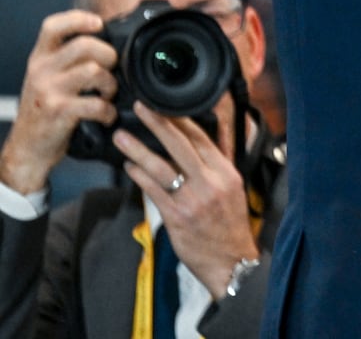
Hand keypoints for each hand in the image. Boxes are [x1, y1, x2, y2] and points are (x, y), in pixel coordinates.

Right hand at [0, 11, 116, 194]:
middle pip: (84, 45)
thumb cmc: (43, 111)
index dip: (78, 19)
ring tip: (108, 94)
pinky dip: (108, 111)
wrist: (27, 148)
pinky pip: (96, 103)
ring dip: (110, 84)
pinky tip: (105, 116)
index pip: (53, 26)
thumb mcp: (46, 79)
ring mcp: (48, 90)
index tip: (98, 23)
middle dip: (108, 55)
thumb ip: (67, 60)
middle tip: (110, 70)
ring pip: (93, 71)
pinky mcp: (58, 111)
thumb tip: (105, 43)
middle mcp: (41, 70)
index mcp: (39, 59)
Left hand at [116, 103, 259, 299]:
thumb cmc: (229, 225)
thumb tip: (200, 143)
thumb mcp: (232, 188)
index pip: (202, 139)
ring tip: (122, 137)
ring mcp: (192, 200)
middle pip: (181, 146)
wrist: (229, 260)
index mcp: (226, 173)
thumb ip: (216, 165)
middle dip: (159, 124)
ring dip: (138, 150)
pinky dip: (139, 176)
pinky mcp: (176, 216)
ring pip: (161, 167)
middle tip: (141, 108)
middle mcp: (210, 183)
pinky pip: (153, 191)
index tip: (165, 106)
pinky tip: (129, 167)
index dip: (182, 120)